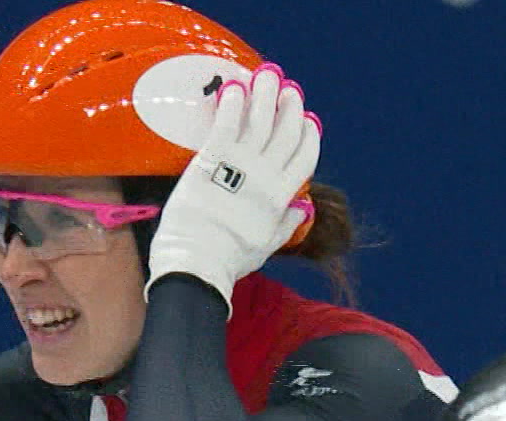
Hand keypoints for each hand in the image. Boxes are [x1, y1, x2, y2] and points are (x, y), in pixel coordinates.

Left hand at [146, 63, 320, 311]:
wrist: (197, 260)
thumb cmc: (229, 258)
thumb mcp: (266, 245)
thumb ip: (285, 224)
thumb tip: (301, 209)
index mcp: (281, 196)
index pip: (305, 157)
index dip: (309, 135)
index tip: (308, 119)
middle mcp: (266, 175)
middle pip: (286, 131)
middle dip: (290, 107)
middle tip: (289, 90)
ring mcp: (241, 164)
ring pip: (261, 120)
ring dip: (266, 95)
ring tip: (267, 76)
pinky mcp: (213, 157)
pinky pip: (227, 122)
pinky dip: (233, 103)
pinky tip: (235, 88)